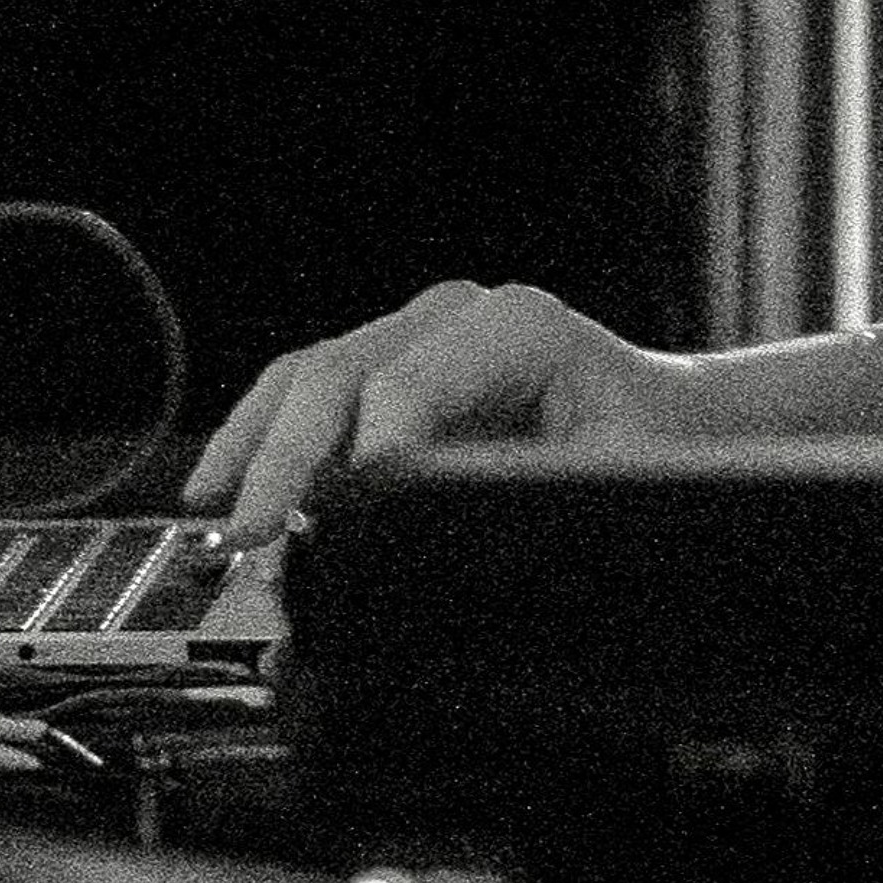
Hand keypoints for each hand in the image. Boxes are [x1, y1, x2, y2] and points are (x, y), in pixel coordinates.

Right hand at [181, 280, 709, 545]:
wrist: (666, 428)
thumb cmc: (648, 457)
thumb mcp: (611, 486)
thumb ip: (530, 512)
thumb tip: (436, 566)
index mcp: (517, 328)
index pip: (409, 385)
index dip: (362, 461)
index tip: (330, 530)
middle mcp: (454, 317)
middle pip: (340, 375)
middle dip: (288, 465)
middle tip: (255, 543)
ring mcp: (412, 336)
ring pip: (305, 380)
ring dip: (254, 454)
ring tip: (218, 526)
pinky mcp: (383, 372)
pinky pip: (301, 398)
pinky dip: (257, 444)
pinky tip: (216, 495)